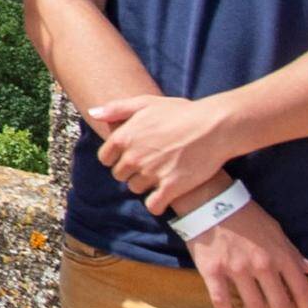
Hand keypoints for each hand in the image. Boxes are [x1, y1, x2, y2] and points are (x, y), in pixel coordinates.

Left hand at [95, 90, 251, 211]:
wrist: (214, 127)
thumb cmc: (182, 112)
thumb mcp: (146, 102)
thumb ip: (117, 108)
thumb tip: (93, 113)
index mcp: (124, 137)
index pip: (105, 158)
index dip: (116, 158)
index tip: (130, 155)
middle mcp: (134, 157)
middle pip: (120, 175)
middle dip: (131, 171)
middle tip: (149, 163)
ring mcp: (151, 174)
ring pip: (136, 189)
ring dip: (146, 184)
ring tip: (161, 174)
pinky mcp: (170, 187)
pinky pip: (153, 205)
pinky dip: (157, 203)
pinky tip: (165, 195)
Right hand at [185, 200, 307, 307]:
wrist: (210, 201)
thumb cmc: (246, 215)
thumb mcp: (275, 230)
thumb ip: (293, 252)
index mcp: (280, 255)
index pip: (302, 290)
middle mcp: (261, 265)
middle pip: (280, 305)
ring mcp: (236, 269)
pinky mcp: (213, 271)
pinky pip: (221, 300)